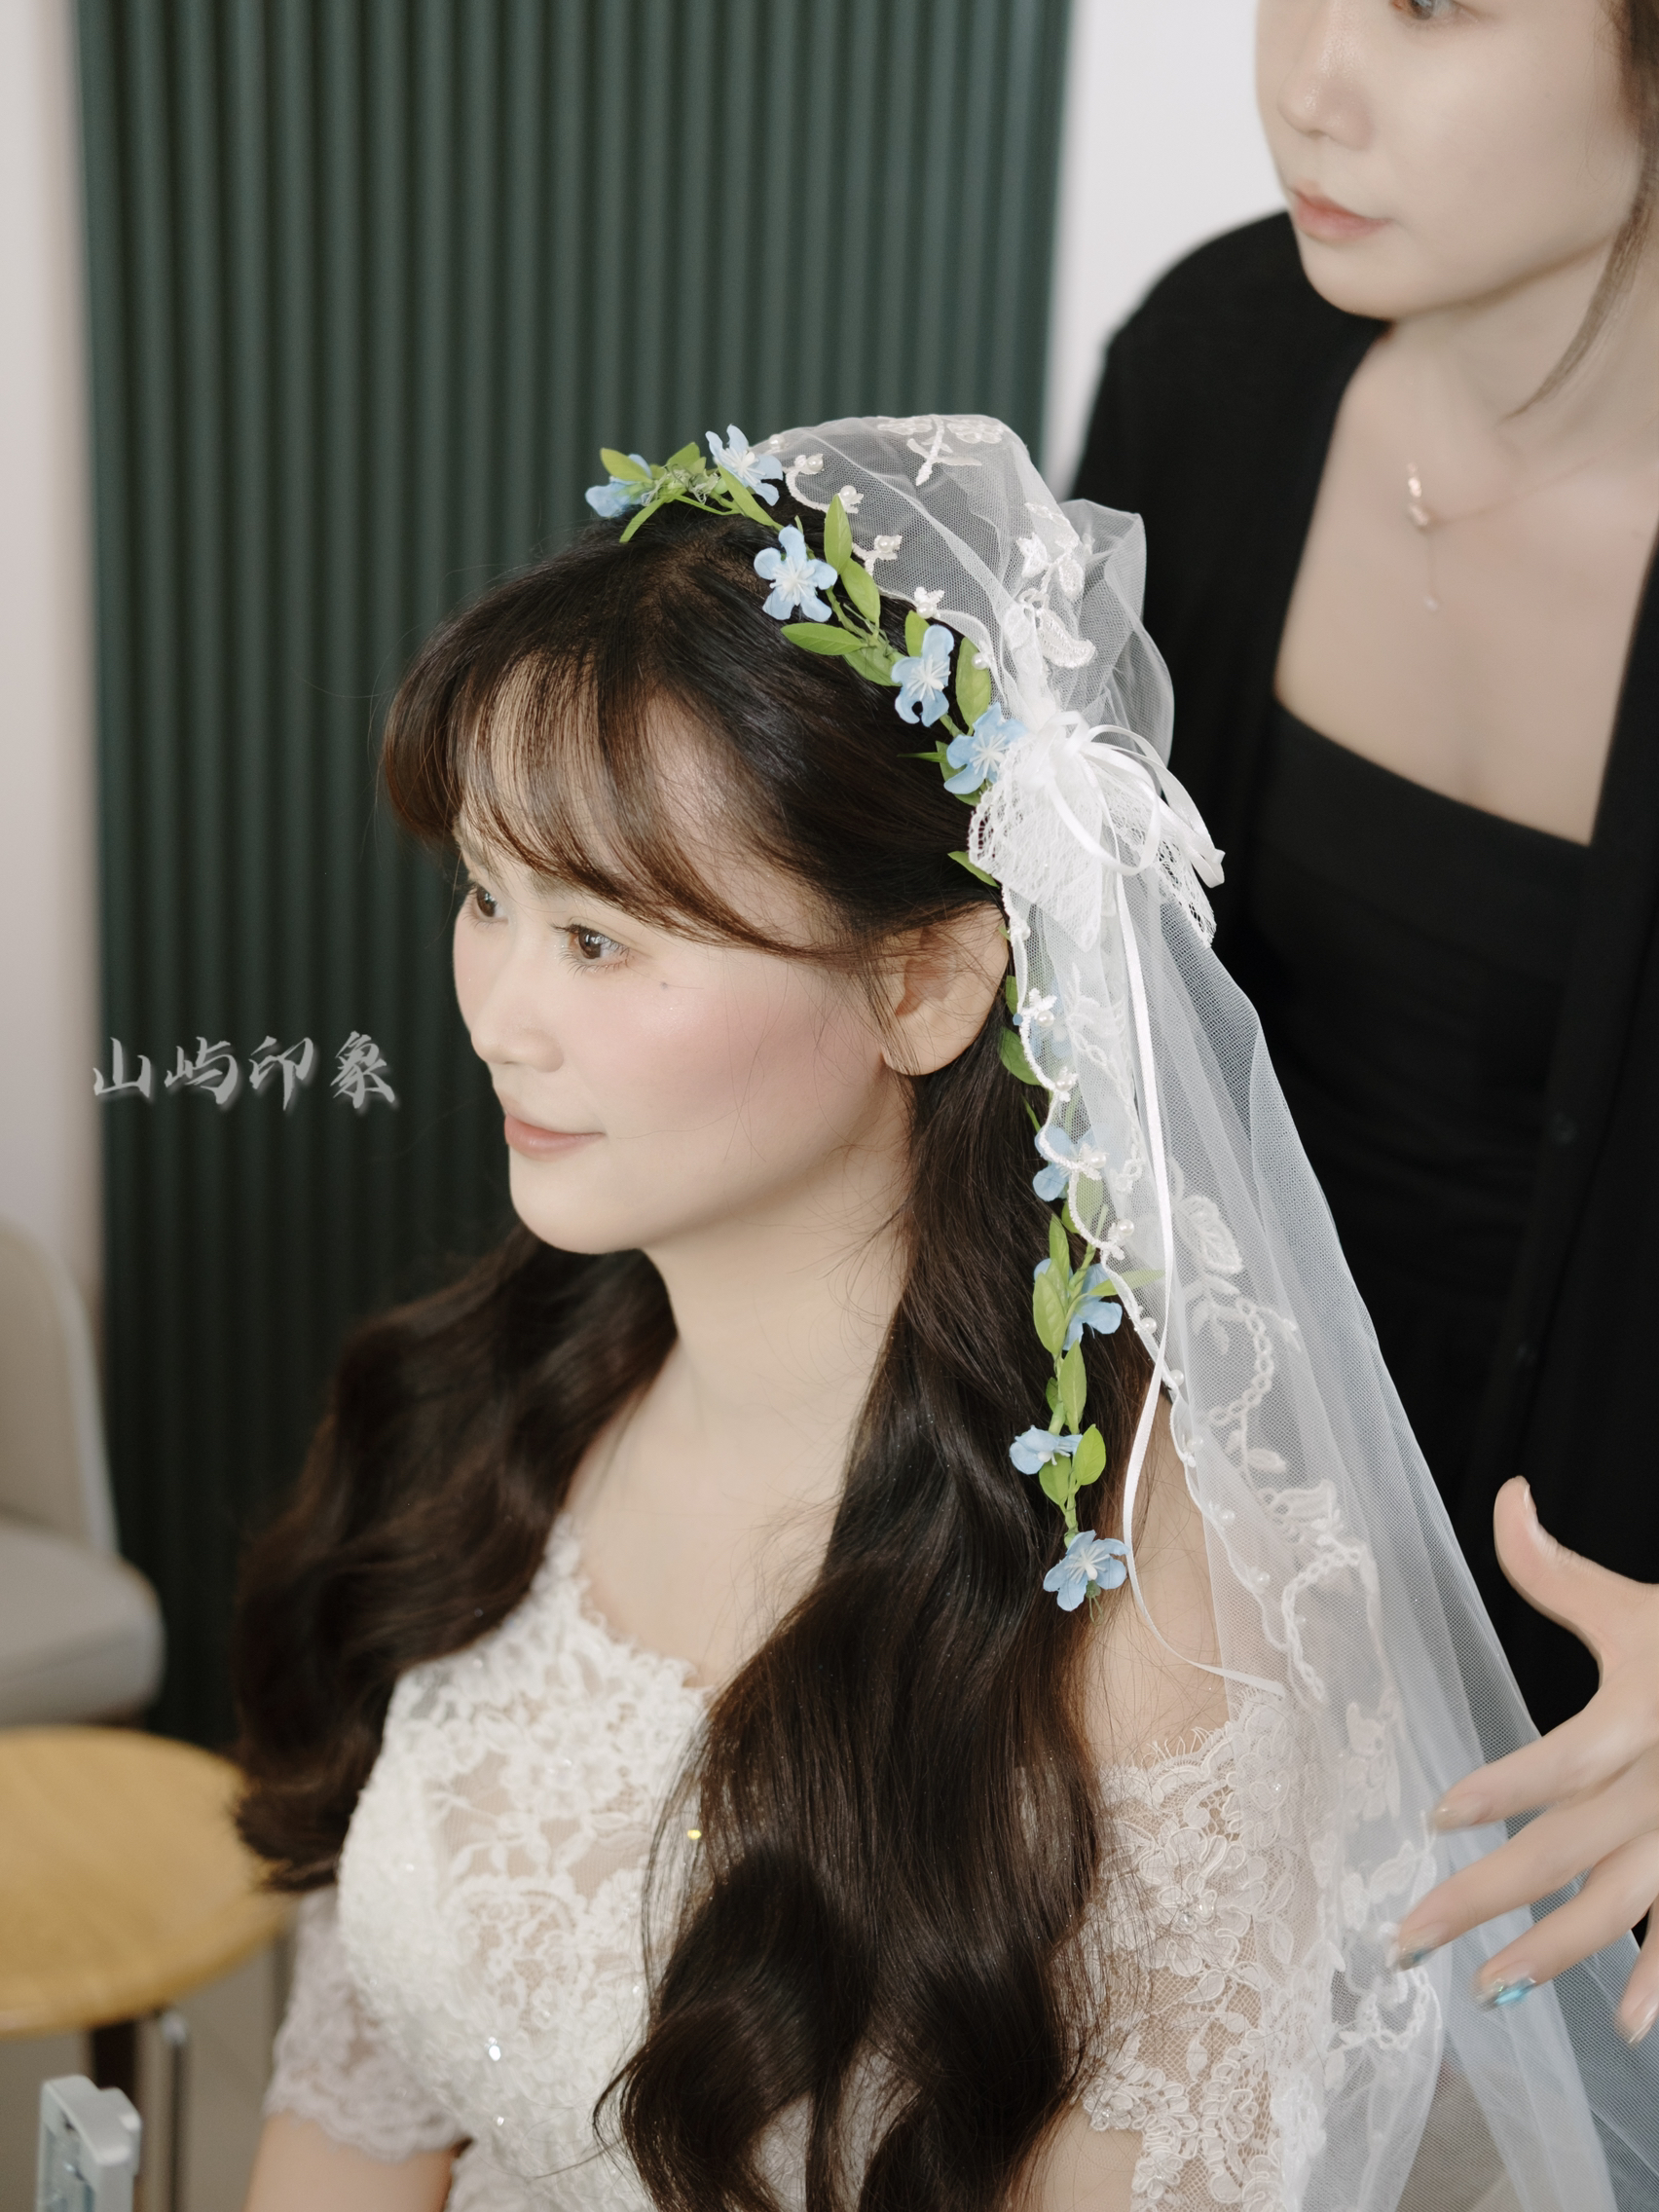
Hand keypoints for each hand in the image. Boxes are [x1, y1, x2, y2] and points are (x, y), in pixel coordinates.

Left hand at [1393, 1478, 1658, 2045]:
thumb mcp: (1640, 1606)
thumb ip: (1560, 1571)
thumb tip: (1507, 1497)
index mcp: (1642, 1712)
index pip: (1568, 1760)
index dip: (1506, 1788)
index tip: (1437, 1817)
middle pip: (1571, 1848)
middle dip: (1486, 1897)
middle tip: (1407, 1939)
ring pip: (1622, 1904)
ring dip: (1554, 1953)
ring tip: (1485, 1991)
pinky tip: (1622, 2025)